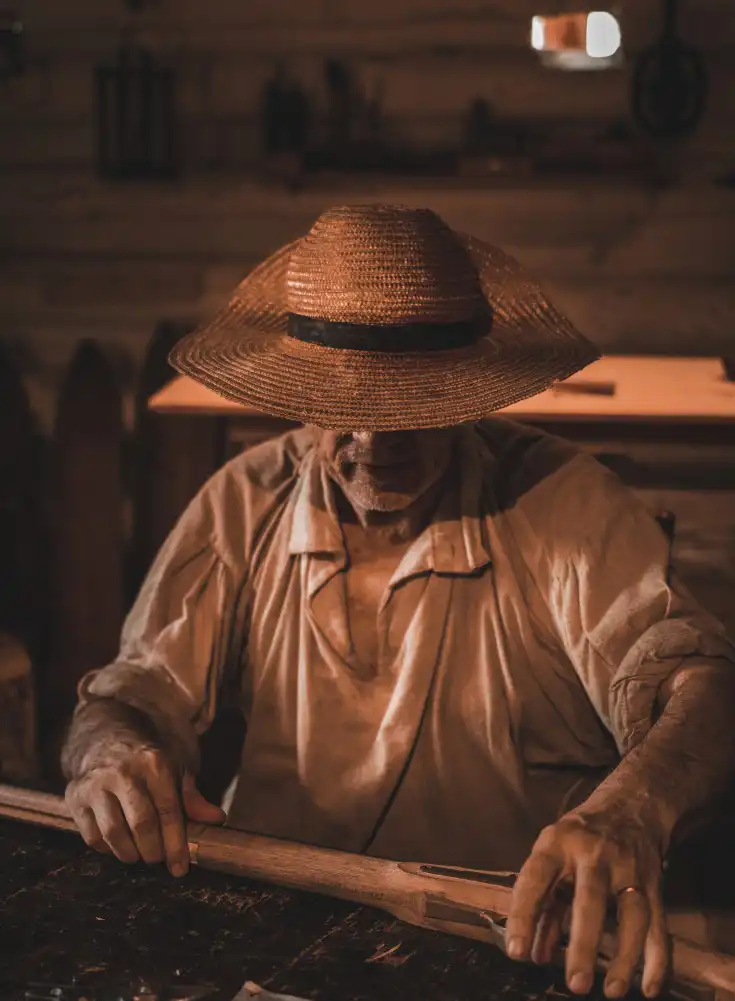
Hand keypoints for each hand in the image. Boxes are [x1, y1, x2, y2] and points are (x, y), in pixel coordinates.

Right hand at [65, 744, 224, 876]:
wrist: (103, 735)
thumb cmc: (146, 757)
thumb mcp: (175, 766)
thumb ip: (192, 795)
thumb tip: (216, 820)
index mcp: (154, 763)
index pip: (168, 810)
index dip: (176, 844)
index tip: (180, 868)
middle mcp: (123, 773)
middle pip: (141, 824)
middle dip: (154, 851)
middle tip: (158, 859)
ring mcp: (96, 784)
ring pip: (113, 833)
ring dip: (130, 853)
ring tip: (140, 855)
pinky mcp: (75, 797)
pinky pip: (91, 836)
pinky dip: (107, 849)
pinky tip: (119, 846)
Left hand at [505, 810, 667, 998]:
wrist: (630, 806)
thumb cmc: (579, 838)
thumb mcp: (552, 854)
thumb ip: (542, 902)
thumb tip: (531, 954)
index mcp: (558, 843)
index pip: (535, 878)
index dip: (524, 915)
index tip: (516, 953)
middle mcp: (594, 854)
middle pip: (590, 899)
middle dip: (583, 943)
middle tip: (575, 984)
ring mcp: (628, 868)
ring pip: (632, 914)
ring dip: (624, 955)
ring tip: (610, 991)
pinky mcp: (655, 884)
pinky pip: (659, 923)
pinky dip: (657, 958)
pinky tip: (648, 988)